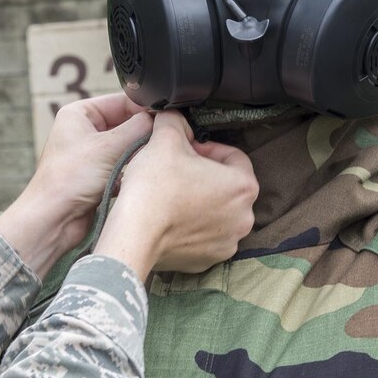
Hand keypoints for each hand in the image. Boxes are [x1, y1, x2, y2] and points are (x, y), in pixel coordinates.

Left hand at [0, 94, 153, 274]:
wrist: (53, 220)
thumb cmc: (67, 181)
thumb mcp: (109, 147)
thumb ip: (138, 128)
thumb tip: (159, 118)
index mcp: (79, 113)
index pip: (122, 102)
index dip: (145, 110)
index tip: (165, 119)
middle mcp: (84, 130)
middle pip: (127, 124)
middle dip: (142, 136)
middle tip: (158, 144)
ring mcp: (92, 154)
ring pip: (128, 147)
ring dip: (137, 156)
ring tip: (144, 163)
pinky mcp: (98, 175)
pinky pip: (124, 167)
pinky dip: (130, 172)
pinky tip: (133, 180)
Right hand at [97, 112, 257, 277]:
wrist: (134, 236)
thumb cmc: (154, 188)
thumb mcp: (165, 138)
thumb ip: (175, 120)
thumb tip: (175, 117)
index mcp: (244, 186)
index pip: (233, 155)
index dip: (206, 147)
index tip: (186, 149)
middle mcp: (244, 217)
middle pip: (226, 185)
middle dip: (203, 175)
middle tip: (176, 170)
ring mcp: (227, 242)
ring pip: (216, 211)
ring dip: (199, 201)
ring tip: (171, 194)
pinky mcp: (208, 260)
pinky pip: (204, 235)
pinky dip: (191, 226)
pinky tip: (169, 218)